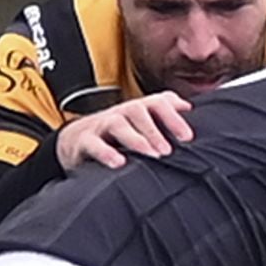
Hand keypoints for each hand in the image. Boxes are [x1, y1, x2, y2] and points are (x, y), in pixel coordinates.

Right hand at [55, 92, 192, 169]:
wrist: (77, 140)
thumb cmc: (117, 133)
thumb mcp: (142, 121)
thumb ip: (164, 112)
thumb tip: (188, 106)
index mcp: (138, 109)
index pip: (157, 103)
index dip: (173, 117)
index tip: (188, 137)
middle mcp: (121, 113)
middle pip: (137, 110)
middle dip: (155, 130)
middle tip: (168, 151)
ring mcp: (102, 125)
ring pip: (117, 124)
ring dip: (135, 139)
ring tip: (151, 154)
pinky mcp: (84, 142)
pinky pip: (93, 144)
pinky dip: (105, 152)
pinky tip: (118, 162)